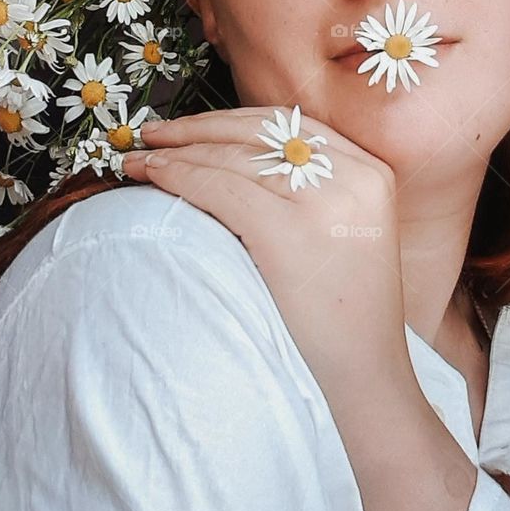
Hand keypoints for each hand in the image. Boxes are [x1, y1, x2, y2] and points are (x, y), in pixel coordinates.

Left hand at [121, 106, 414, 399]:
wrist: (365, 389)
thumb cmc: (343, 323)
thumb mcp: (342, 237)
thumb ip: (308, 193)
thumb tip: (227, 158)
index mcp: (371, 173)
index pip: (289, 126)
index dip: (228, 121)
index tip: (185, 127)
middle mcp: (355, 177)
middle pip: (259, 132)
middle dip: (196, 129)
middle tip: (150, 136)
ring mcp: (327, 203)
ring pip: (234, 157)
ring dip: (178, 152)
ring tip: (138, 162)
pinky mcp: (293, 233)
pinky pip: (220, 188)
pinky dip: (179, 177)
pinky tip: (152, 178)